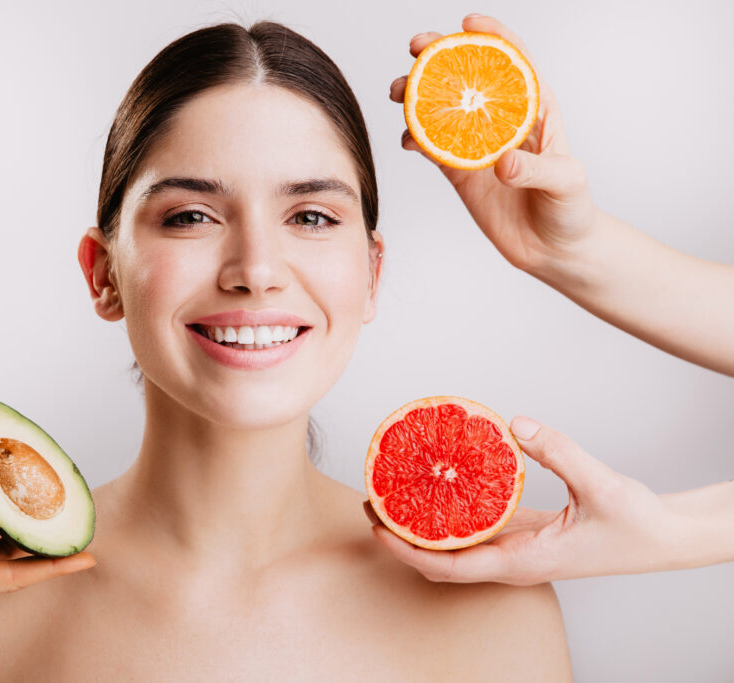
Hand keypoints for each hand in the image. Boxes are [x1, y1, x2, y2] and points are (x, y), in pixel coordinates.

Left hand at [365, 417, 697, 584]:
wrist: (667, 539)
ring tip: (391, 492)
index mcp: (522, 563)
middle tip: (371, 501)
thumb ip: (559, 451)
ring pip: (456, 548)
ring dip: (420, 526)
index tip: (378, 526)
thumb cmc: (638, 525)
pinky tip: (438, 486)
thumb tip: (514, 423)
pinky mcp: (525, 536)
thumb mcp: (600, 485)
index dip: (407, 550)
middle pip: (440, 562)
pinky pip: (478, 529)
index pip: (448, 566)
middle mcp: (512, 562)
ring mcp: (517, 551)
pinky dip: (451, 514)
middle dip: (401, 539)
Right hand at [390, 15, 597, 276]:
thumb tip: (502, 161)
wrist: (554, 250)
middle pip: (467, 76)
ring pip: (441, 107)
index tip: (466, 23)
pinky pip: (431, 146)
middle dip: (439, 56)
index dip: (490, 36)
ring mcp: (476, 143)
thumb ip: (535, 170)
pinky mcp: (458, 170)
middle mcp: (502, 119)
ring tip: (399, 92)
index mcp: (534, 108)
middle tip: (416, 49)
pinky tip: (408, 140)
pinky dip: (415, 138)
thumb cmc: (571, 208)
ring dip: (417, 94)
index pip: (512, 60)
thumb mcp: (565, 183)